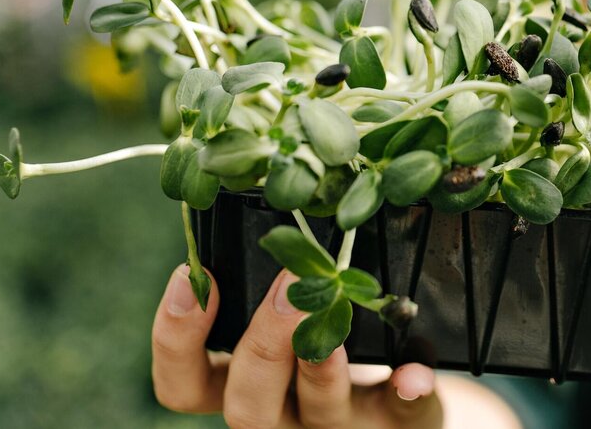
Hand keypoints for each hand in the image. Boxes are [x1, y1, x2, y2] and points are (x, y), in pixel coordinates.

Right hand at [151, 265, 441, 427]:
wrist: (396, 397)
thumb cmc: (324, 334)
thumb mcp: (287, 310)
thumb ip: (272, 272)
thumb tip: (273, 186)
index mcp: (240, 383)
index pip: (181, 386)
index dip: (176, 339)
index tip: (194, 276)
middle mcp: (280, 413)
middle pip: (244, 407)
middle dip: (261, 346)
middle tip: (286, 289)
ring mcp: (337, 425)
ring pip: (315, 415)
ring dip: (321, 371)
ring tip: (335, 333)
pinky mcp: (396, 423)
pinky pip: (401, 416)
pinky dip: (405, 392)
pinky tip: (414, 372)